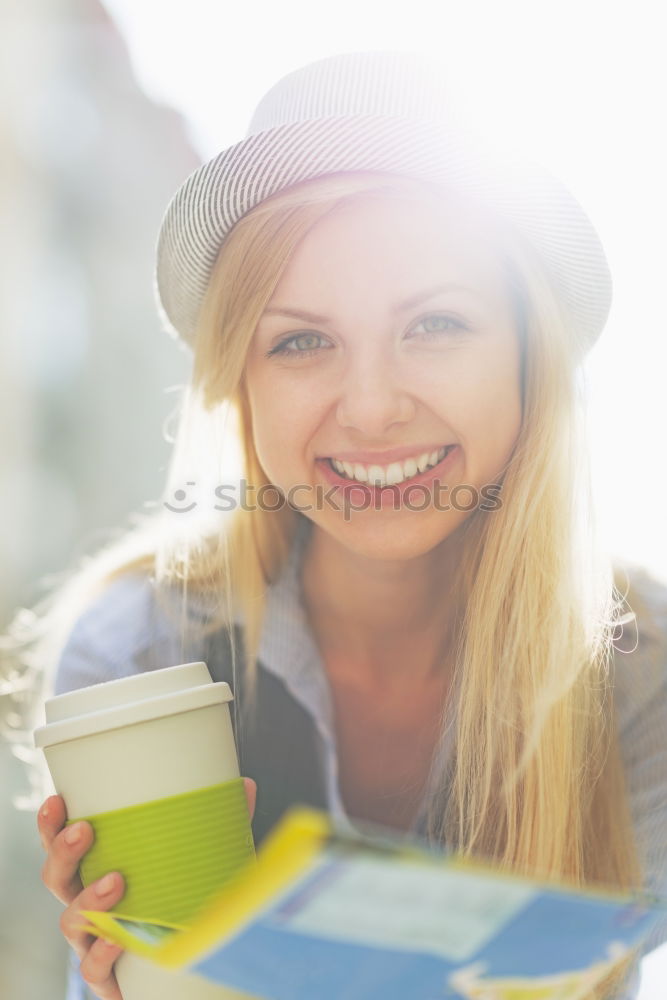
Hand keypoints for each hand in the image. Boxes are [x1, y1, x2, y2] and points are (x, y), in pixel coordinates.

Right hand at [38, 778, 257, 999]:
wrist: (196, 974)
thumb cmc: (189, 906)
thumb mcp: (203, 863)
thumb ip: (221, 827)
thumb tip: (244, 785)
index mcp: (101, 870)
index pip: (65, 846)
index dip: (52, 826)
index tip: (58, 800)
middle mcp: (89, 905)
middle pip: (56, 879)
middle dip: (63, 853)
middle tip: (84, 831)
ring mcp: (94, 943)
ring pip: (69, 922)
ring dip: (87, 900)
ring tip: (115, 882)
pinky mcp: (108, 978)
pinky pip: (92, 969)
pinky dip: (102, 954)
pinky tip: (119, 940)